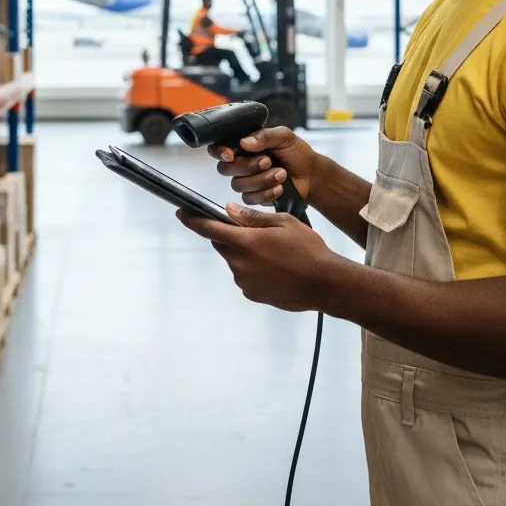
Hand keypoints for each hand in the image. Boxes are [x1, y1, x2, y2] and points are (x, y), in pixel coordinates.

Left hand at [176, 204, 337, 311]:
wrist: (324, 283)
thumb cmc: (307, 249)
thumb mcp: (283, 223)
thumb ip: (252, 218)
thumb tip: (229, 211)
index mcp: (246, 242)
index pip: (210, 229)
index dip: (192, 221)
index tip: (181, 214)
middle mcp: (240, 263)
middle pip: (223, 244)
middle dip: (231, 236)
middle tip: (256, 233)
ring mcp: (244, 282)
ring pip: (235, 261)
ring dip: (245, 254)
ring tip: (275, 254)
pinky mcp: (252, 294)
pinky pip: (245, 276)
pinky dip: (253, 269)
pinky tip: (276, 268)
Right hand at [208, 127, 320, 206]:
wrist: (311, 175)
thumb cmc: (297, 153)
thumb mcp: (284, 137)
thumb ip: (264, 136)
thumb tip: (244, 142)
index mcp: (245, 145)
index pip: (219, 148)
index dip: (220, 152)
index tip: (230, 154)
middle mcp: (242, 163)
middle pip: (225, 169)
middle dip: (247, 166)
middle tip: (268, 161)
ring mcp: (247, 181)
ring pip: (238, 185)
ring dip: (261, 180)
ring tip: (281, 174)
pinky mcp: (254, 196)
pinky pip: (249, 199)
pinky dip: (266, 193)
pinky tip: (280, 187)